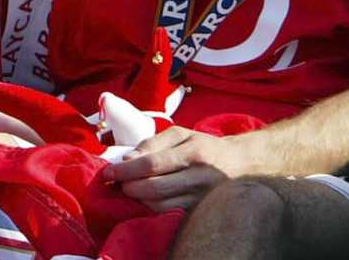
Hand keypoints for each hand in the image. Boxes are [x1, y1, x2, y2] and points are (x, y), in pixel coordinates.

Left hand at [102, 126, 256, 211]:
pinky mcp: (199, 211)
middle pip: (153, 189)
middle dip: (128, 187)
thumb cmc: (205, 147)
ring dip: (137, 199)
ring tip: (132, 189)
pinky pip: (167, 214)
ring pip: (158, 206)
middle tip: (118, 182)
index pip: (152, 164)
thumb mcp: (181, 134)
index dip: (126, 170)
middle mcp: (200, 177)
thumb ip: (152, 143)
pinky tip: (147, 199)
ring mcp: (201, 198)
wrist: (240, 165)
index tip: (108, 173)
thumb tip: (126, 159)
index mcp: (194, 153)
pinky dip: (151, 208)